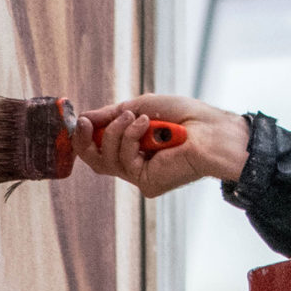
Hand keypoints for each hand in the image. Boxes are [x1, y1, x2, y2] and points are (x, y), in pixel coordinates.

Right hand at [76, 94, 248, 198]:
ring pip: (106, 160)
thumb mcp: (141, 106)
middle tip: (85, 123)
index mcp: (134, 147)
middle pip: (95, 161)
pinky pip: (124, 161)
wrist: (211, 129)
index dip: (84, 136)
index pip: (99, 148)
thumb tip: (83, 118)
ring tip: (136, 117)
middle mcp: (136, 165)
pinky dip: (131, 138)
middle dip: (85, 141)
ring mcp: (141, 175)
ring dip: (116, 132)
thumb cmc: (185, 115)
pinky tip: (146, 125)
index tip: (79, 119)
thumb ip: (111, 115)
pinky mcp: (148, 183)